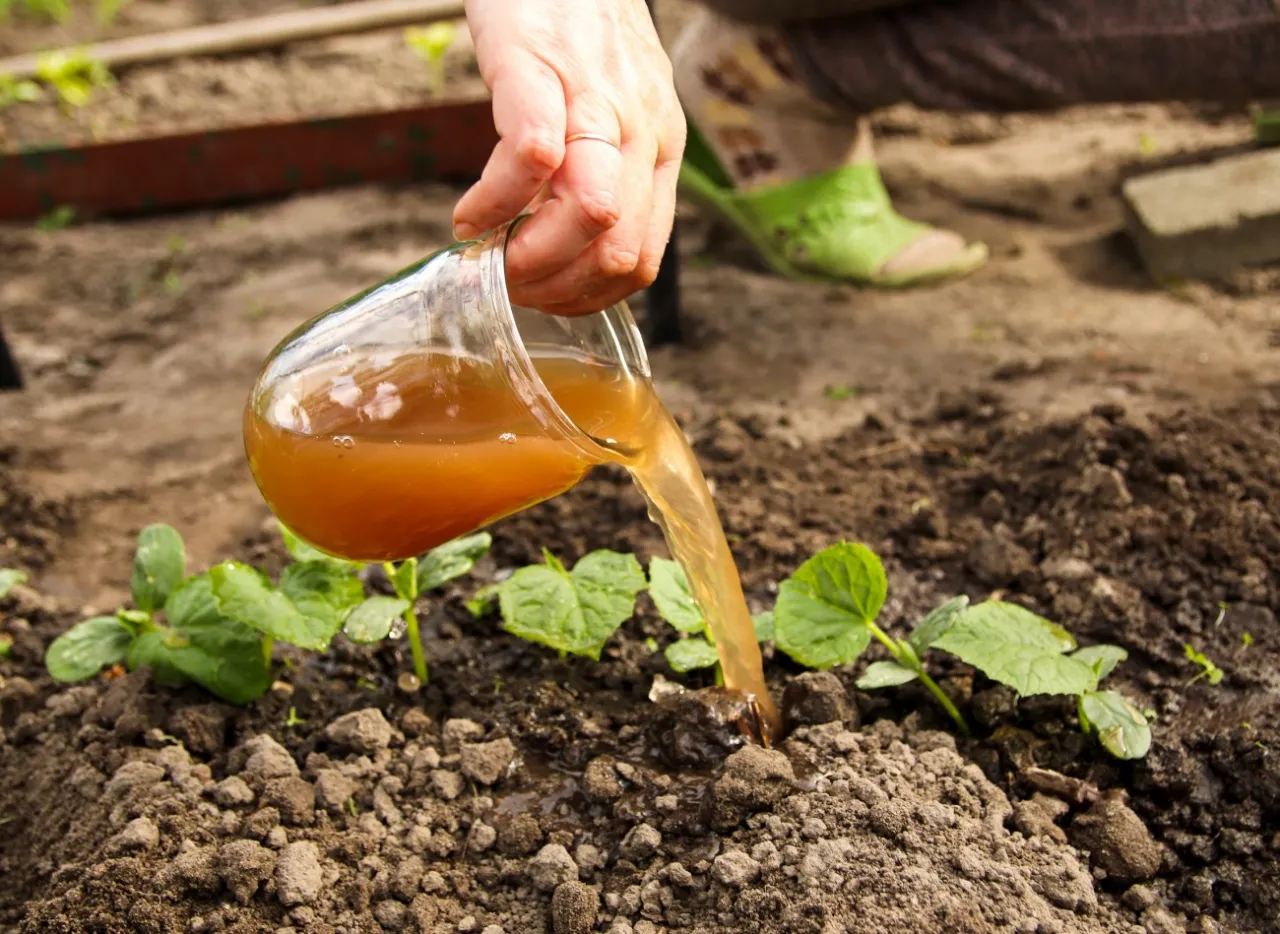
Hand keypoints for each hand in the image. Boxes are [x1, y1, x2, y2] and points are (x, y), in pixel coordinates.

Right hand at [456, 0, 684, 314]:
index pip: (641, 258)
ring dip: (527, 256)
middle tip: (507, 282)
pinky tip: (469, 213)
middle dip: (554, 287)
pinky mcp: (537, 67)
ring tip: (487, 253)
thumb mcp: (616, 108)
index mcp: (659, 147)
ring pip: (590, 212)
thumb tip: (570, 247)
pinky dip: (493, 203)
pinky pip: (532, 156)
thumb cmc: (577, 28)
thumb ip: (605, 173)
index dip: (586, 296)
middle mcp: (640, 128)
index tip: (540, 296)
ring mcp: (593, 98)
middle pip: (616, 248)